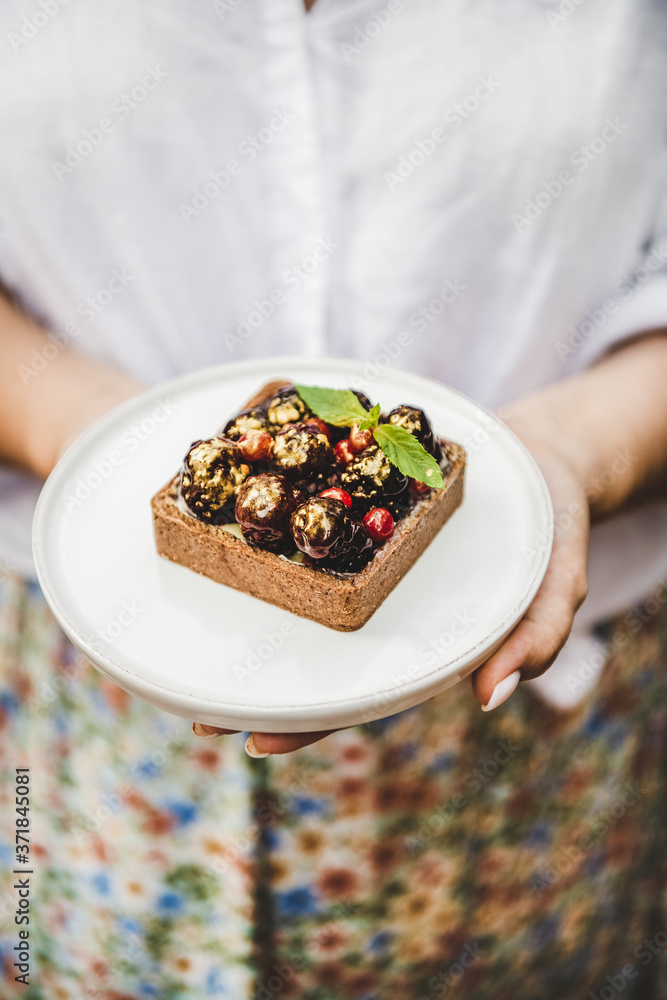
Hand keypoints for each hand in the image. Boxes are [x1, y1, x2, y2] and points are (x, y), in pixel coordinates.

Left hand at [193, 411, 590, 753]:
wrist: (537, 459)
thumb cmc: (552, 524)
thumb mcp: (559, 578)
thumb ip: (535, 635)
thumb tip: (490, 696)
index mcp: (424, 645)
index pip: (363, 694)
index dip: (311, 720)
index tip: (255, 741)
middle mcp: (386, 617)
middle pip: (317, 663)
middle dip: (261, 689)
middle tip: (197, 711)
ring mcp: (369, 574)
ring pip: (306, 610)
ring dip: (254, 624)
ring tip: (195, 638)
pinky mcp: (359, 526)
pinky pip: (313, 547)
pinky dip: (276, 556)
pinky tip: (235, 553)